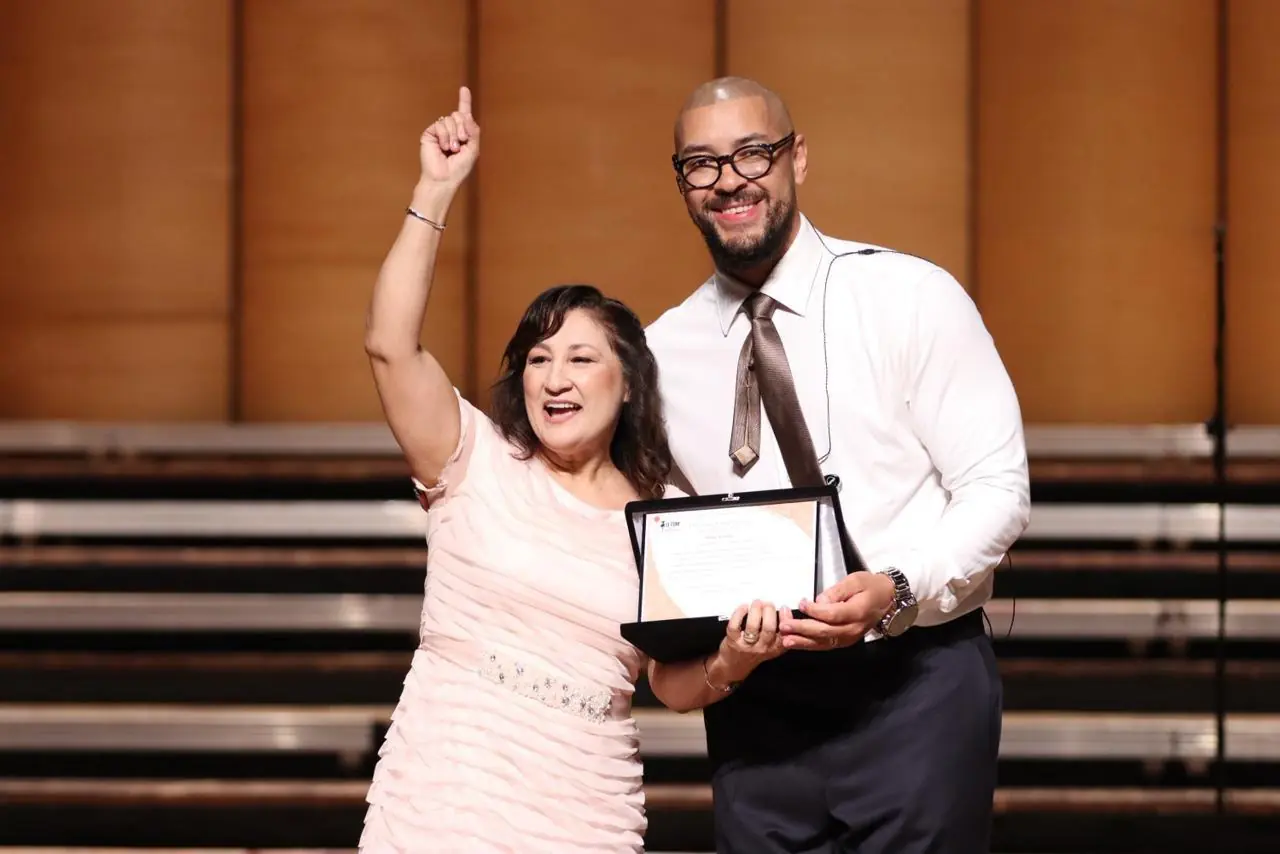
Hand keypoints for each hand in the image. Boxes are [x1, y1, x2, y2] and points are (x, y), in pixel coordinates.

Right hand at [419, 86, 479, 187]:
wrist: (444, 178)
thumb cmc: (459, 168)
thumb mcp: (473, 148)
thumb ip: (473, 131)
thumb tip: (466, 114)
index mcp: (462, 133)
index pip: (463, 115)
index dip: (464, 101)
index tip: (464, 89)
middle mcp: (451, 130)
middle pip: (459, 115)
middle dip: (462, 129)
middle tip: (461, 143)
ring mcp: (439, 131)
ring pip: (449, 119)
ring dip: (453, 135)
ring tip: (451, 149)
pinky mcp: (430, 133)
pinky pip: (440, 124)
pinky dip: (444, 136)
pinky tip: (443, 147)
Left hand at [714, 600, 786, 682]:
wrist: (734, 666)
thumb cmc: (753, 652)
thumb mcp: (771, 646)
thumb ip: (779, 632)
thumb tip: (785, 611)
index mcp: (774, 648)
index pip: (785, 635)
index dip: (786, 620)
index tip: (784, 608)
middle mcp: (762, 648)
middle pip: (769, 628)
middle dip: (769, 611)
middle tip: (768, 604)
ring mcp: (746, 645)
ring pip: (752, 626)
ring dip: (755, 610)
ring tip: (756, 603)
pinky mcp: (733, 641)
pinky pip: (735, 625)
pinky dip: (739, 613)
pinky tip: (744, 608)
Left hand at [779, 571, 895, 650]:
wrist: (887, 599)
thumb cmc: (870, 587)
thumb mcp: (855, 581)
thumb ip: (836, 591)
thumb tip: (819, 602)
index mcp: (857, 612)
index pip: (832, 615)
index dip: (814, 611)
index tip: (802, 603)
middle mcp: (853, 629)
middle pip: (825, 632)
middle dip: (802, 629)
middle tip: (785, 625)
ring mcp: (849, 638)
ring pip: (823, 642)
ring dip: (803, 642)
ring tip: (786, 640)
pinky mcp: (844, 641)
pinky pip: (825, 645)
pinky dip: (809, 645)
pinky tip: (795, 643)